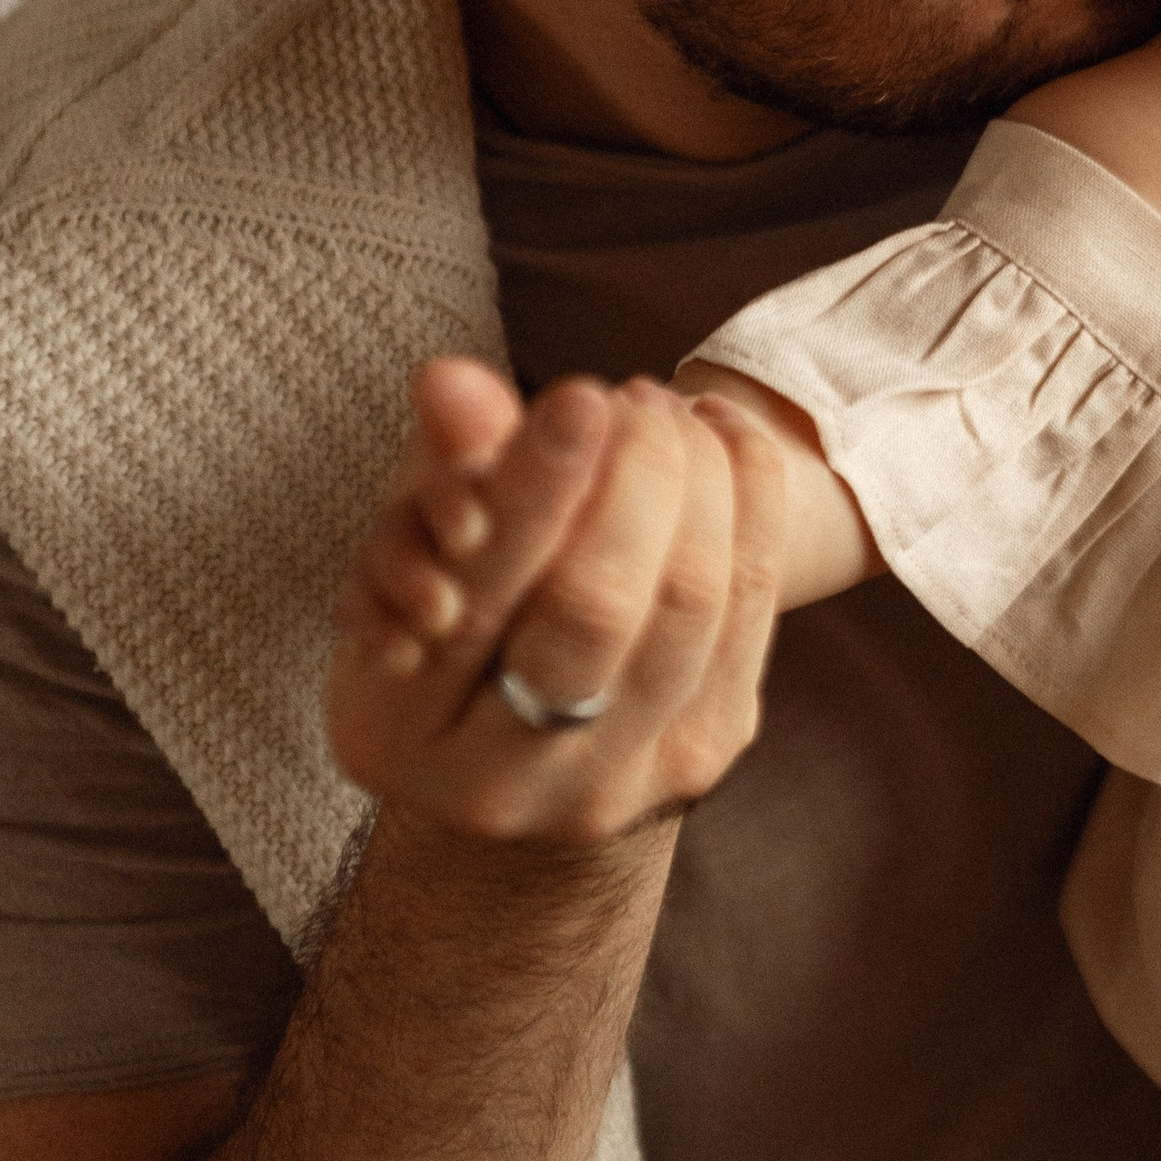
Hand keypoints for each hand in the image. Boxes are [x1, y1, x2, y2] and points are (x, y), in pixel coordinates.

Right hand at [326, 359, 783, 848]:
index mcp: (411, 732)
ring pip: (694, 599)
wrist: (509, 758)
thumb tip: (451, 379)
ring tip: (668, 408)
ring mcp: (628, 775)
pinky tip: (724, 437)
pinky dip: (753, 498)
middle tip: (628, 396)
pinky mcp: (710, 741)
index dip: (537, 485)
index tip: (582, 396)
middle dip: (634, 473)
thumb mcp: (405, 553)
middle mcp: (522, 781)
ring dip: (700, 474)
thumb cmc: (440, 631)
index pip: (482, 594)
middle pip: (600, 604)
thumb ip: (434, 465)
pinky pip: (755, 600)